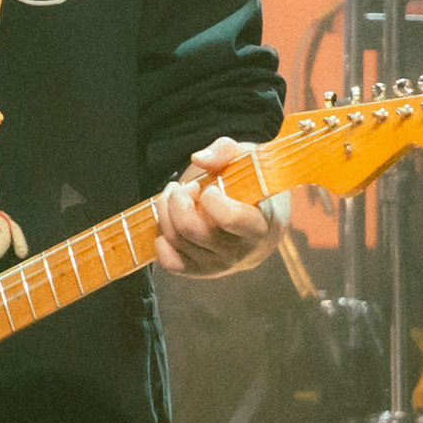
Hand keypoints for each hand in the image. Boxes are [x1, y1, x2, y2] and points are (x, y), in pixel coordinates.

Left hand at [156, 139, 287, 277]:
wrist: (255, 216)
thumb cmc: (251, 184)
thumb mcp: (247, 158)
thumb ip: (226, 150)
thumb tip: (199, 159)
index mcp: (261, 225)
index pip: (231, 219)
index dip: (211, 198)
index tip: (210, 187)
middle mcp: (242, 252)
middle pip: (192, 230)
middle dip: (178, 200)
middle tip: (185, 187)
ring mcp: (220, 265)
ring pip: (176, 241)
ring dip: (166, 211)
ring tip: (175, 195)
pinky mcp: (200, 272)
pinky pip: (169, 261)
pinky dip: (161, 237)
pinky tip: (170, 219)